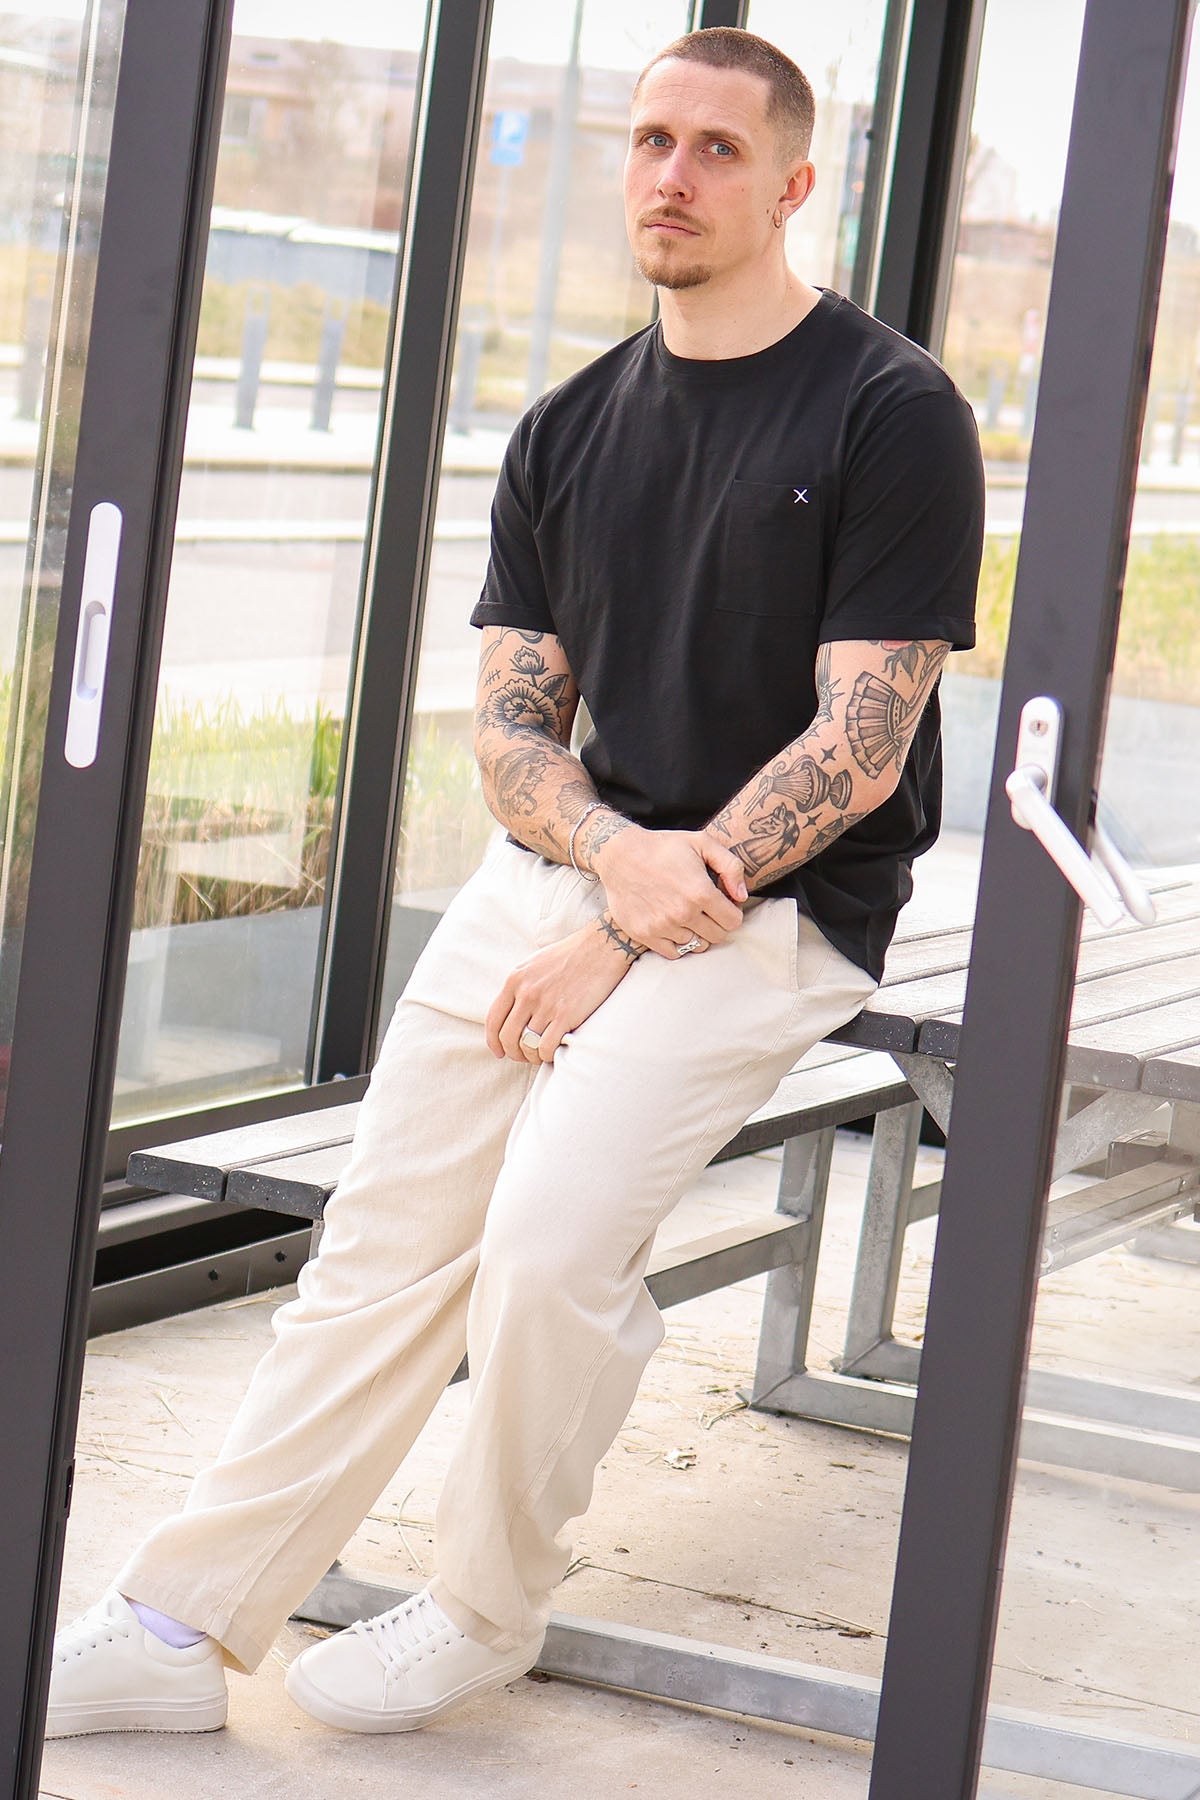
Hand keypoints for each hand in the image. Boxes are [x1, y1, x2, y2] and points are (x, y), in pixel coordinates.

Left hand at [486, 919, 637, 1062]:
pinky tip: (555, 1051)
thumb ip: (521, 984)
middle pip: (507, 1036)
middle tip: (522, 1056)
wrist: (602, 946)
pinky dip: (547, 1055)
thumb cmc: (572, 954)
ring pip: (526, 1046)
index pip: (493, 1018)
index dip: (493, 1041)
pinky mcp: (566, 1015)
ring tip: (540, 1054)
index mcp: (516, 979)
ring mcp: (545, 1005)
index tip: (499, 1051)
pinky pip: (546, 1048)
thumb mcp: (536, 963)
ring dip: (532, 1056)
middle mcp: (526, 993)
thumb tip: (513, 1009)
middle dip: (513, 1052)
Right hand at [588, 823, 746, 957]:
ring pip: (696, 946)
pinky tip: (674, 926)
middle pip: (717, 937)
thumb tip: (742, 896)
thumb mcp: (702, 842)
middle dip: (716, 924)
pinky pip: (673, 953)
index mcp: (700, 892)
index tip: (722, 904)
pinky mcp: (645, 934)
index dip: (731, 912)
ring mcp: (662, 926)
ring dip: (696, 933)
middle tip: (706, 910)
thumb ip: (731, 866)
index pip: (733, 922)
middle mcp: (682, 913)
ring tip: (687, 915)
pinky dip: (677, 944)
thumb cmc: (663, 847)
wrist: (620, 854)